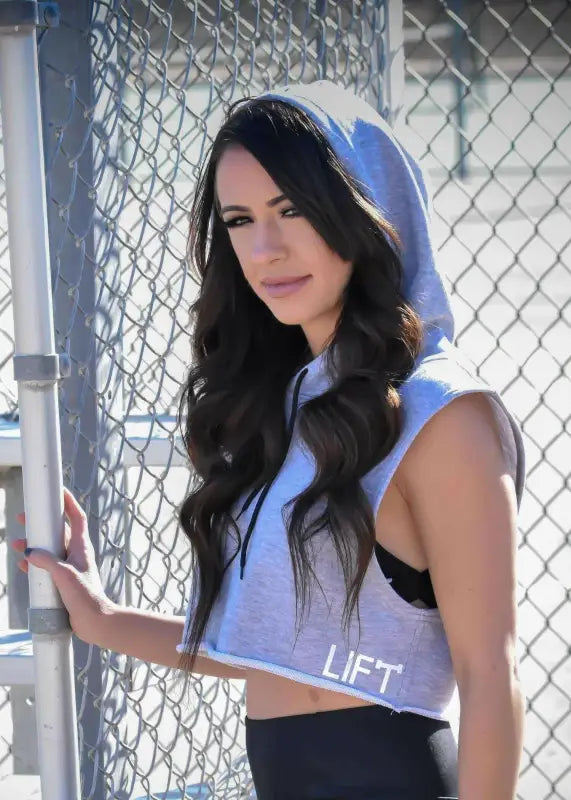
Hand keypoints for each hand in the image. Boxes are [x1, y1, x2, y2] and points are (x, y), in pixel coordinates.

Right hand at [11, 486, 115, 644]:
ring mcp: (70, 567)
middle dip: (40, 524)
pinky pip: (46, 567)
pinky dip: (35, 563)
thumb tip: (30, 552)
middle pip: (57, 531)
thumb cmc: (85, 596)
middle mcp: (76, 553)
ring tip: (17, 544)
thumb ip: (47, 561)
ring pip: (49, 549)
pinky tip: (24, 565)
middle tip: (23, 518)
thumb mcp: (64, 574)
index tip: (57, 490)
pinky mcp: (63, 580)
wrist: (94, 621)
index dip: (68, 502)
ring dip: (33, 545)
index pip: (76, 517)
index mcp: (81, 546)